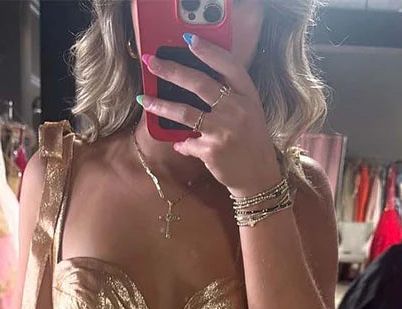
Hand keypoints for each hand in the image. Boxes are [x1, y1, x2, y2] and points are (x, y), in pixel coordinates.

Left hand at [139, 35, 281, 197]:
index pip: (227, 65)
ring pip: (185, 113)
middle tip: (151, 62)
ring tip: (143, 99)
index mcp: (247, 95)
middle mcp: (236, 109)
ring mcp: (223, 130)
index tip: (188, 39)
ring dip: (160, 104)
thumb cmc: (250, 140)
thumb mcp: (249, 111)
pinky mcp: (212, 150)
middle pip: (198, 83)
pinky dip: (182, 144)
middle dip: (171, 70)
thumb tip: (193, 82)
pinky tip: (180, 144)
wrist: (258, 175)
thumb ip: (229, 95)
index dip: (208, 51)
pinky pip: (187, 143)